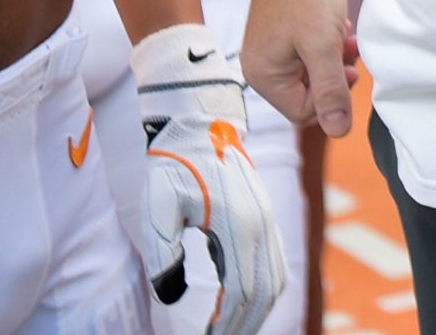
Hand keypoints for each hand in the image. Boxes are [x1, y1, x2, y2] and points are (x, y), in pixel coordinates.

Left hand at [131, 23, 287, 334]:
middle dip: (241, 324)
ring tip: (232, 328)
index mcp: (237, 225)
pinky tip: (247, 302)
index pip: (238, 292)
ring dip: (256, 311)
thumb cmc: (174, 162)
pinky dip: (266, 290)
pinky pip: (276, 262)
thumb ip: (164, 254)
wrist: (200, 120)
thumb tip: (170, 297)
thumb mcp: (159, 206)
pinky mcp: (266, 215)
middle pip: (262, 293)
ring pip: (275, 280)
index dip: (223, 323)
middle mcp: (260, 226)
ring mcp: (267, 219)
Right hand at [242, 0, 356, 135]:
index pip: (302, 112)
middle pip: (307, 94)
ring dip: (335, 60)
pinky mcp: (285, 33)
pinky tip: (339, 27)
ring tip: (347, 38)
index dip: (330, 98)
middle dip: (333, 77)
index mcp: (263, 75)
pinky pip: (311, 54)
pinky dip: (328, 45)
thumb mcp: (323, 46)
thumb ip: (331, 91)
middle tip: (349, 54)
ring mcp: (273, 48)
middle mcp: (262, 65)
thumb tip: (338, 131)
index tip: (347, 71)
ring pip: (313, 73)